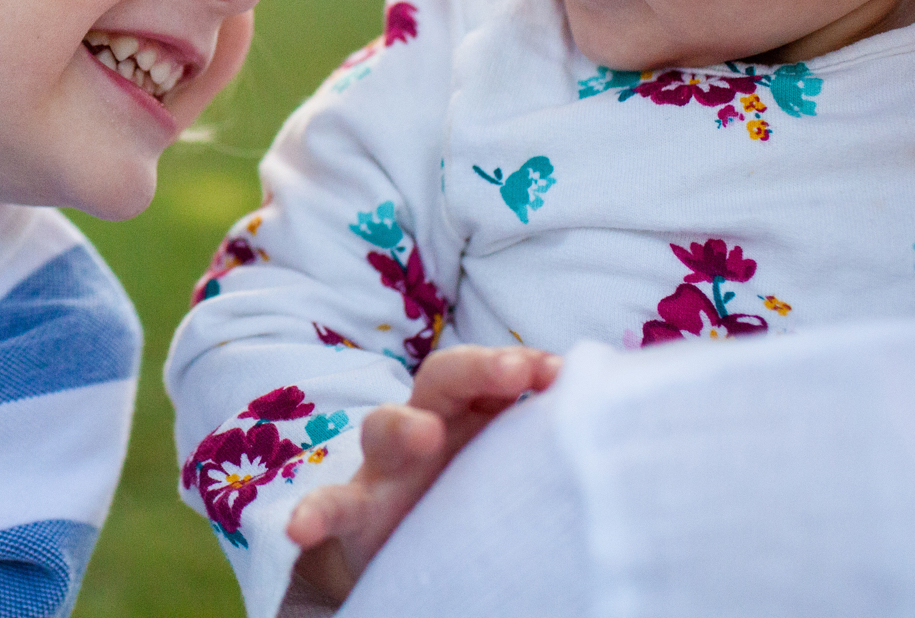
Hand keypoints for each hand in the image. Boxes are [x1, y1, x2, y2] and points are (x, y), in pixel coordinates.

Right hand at [286, 345, 560, 603]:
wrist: (399, 550)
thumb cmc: (467, 495)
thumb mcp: (501, 460)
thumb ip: (540, 436)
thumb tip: (614, 410)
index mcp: (462, 413)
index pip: (484, 371)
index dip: (515, 363)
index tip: (557, 369)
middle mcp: (421, 429)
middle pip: (438, 381)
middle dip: (475, 370)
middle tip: (514, 373)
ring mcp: (382, 470)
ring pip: (382, 430)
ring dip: (401, 426)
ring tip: (423, 433)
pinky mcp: (352, 515)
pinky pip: (329, 508)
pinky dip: (313, 514)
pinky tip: (300, 528)